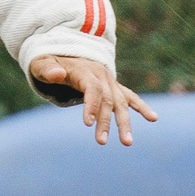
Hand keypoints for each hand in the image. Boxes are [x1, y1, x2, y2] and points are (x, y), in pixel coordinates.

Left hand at [30, 56, 156, 146]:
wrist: (64, 52)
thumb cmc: (48, 62)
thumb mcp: (41, 63)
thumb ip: (48, 70)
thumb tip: (58, 74)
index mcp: (85, 70)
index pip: (92, 89)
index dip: (91, 105)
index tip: (88, 123)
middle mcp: (101, 75)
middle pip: (107, 100)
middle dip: (106, 121)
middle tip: (101, 142)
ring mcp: (110, 81)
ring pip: (120, 103)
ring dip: (124, 123)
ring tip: (127, 143)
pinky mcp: (114, 87)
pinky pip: (130, 97)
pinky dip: (142, 107)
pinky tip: (154, 118)